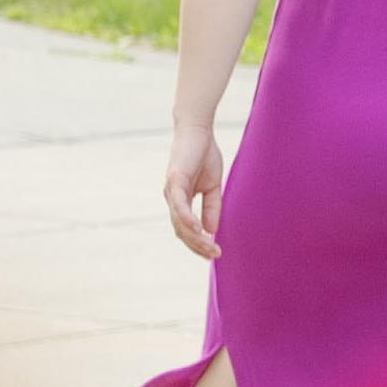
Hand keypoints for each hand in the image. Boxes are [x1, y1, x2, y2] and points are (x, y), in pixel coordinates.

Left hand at [165, 123, 223, 259]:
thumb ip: (211, 208)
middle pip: (181, 231)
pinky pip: (180, 205)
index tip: (214, 254)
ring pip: (180, 222)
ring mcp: (171, 190)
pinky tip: (199, 230)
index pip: (186, 229)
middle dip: (198, 246)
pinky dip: (188, 219)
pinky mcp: (175, 180)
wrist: (198, 130)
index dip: (198, 244)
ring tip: (210, 248)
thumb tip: (211, 231)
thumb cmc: (204, 155)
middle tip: (214, 255)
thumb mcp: (213, 187)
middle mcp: (172, 198)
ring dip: (195, 238)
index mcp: (180, 200)